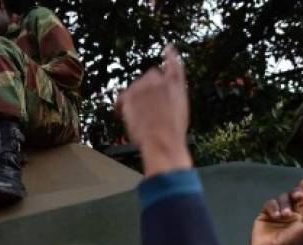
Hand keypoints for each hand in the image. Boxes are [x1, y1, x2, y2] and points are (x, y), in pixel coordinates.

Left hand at [116, 44, 191, 176]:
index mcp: (176, 83)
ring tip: (140, 117)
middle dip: (148, 88)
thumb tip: (166, 98)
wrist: (162, 139)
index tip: (168, 48)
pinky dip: (121, 104)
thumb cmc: (173, 131)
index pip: (173, 62)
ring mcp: (143, 87)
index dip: (170, 55)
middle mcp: (159, 80)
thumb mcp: (181, 109)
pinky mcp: (130, 95)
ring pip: (134, 87)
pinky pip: (121, 96)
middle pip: (149, 75)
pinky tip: (122, 113)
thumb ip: (173, 96)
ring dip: (136, 98)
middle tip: (148, 106)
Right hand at [250, 179, 302, 244]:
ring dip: (284, 205)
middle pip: (293, 195)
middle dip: (296, 193)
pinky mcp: (265, 214)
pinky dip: (273, 207)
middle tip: (298, 197)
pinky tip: (275, 216)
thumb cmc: (292, 242)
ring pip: (281, 198)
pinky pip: (269, 203)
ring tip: (284, 216)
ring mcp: (277, 213)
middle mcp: (291, 212)